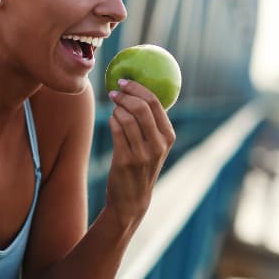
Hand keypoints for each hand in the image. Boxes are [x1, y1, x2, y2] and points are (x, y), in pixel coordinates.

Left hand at [106, 79, 175, 227]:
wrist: (132, 198)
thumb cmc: (140, 166)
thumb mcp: (153, 146)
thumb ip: (150, 123)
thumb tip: (136, 92)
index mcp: (168, 136)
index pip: (156, 103)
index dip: (138, 88)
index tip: (125, 81)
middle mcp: (158, 144)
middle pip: (142, 107)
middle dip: (125, 94)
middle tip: (114, 90)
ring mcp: (142, 153)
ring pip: (127, 117)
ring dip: (116, 107)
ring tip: (112, 106)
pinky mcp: (125, 159)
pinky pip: (116, 130)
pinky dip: (112, 120)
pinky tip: (111, 119)